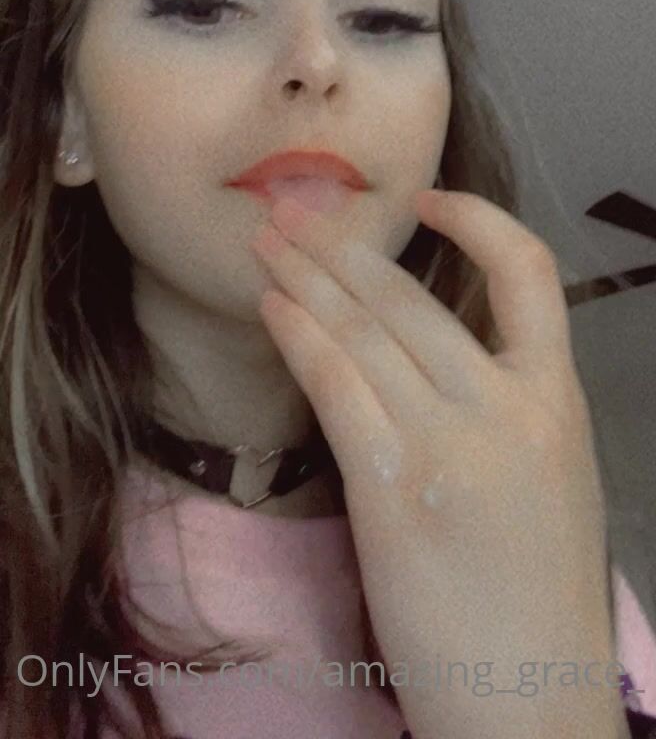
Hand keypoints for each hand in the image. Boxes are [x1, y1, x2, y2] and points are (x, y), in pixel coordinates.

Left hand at [251, 190, 623, 738]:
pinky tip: (272, 310)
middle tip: (292, 210)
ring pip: (363, 329)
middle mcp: (506, 408)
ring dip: (304, 278)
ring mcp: (448, 444)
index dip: (476, 220)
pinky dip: (298, 336)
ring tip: (266, 244)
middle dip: (341, 245)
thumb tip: (423, 347)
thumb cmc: (536, 595)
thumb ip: (502, 406)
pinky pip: (336, 384)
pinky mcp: (392, 487)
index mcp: (557, 401)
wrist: (531, 699)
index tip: (425, 199)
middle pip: (411, 297)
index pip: (530, 272)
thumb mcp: (548, 478)